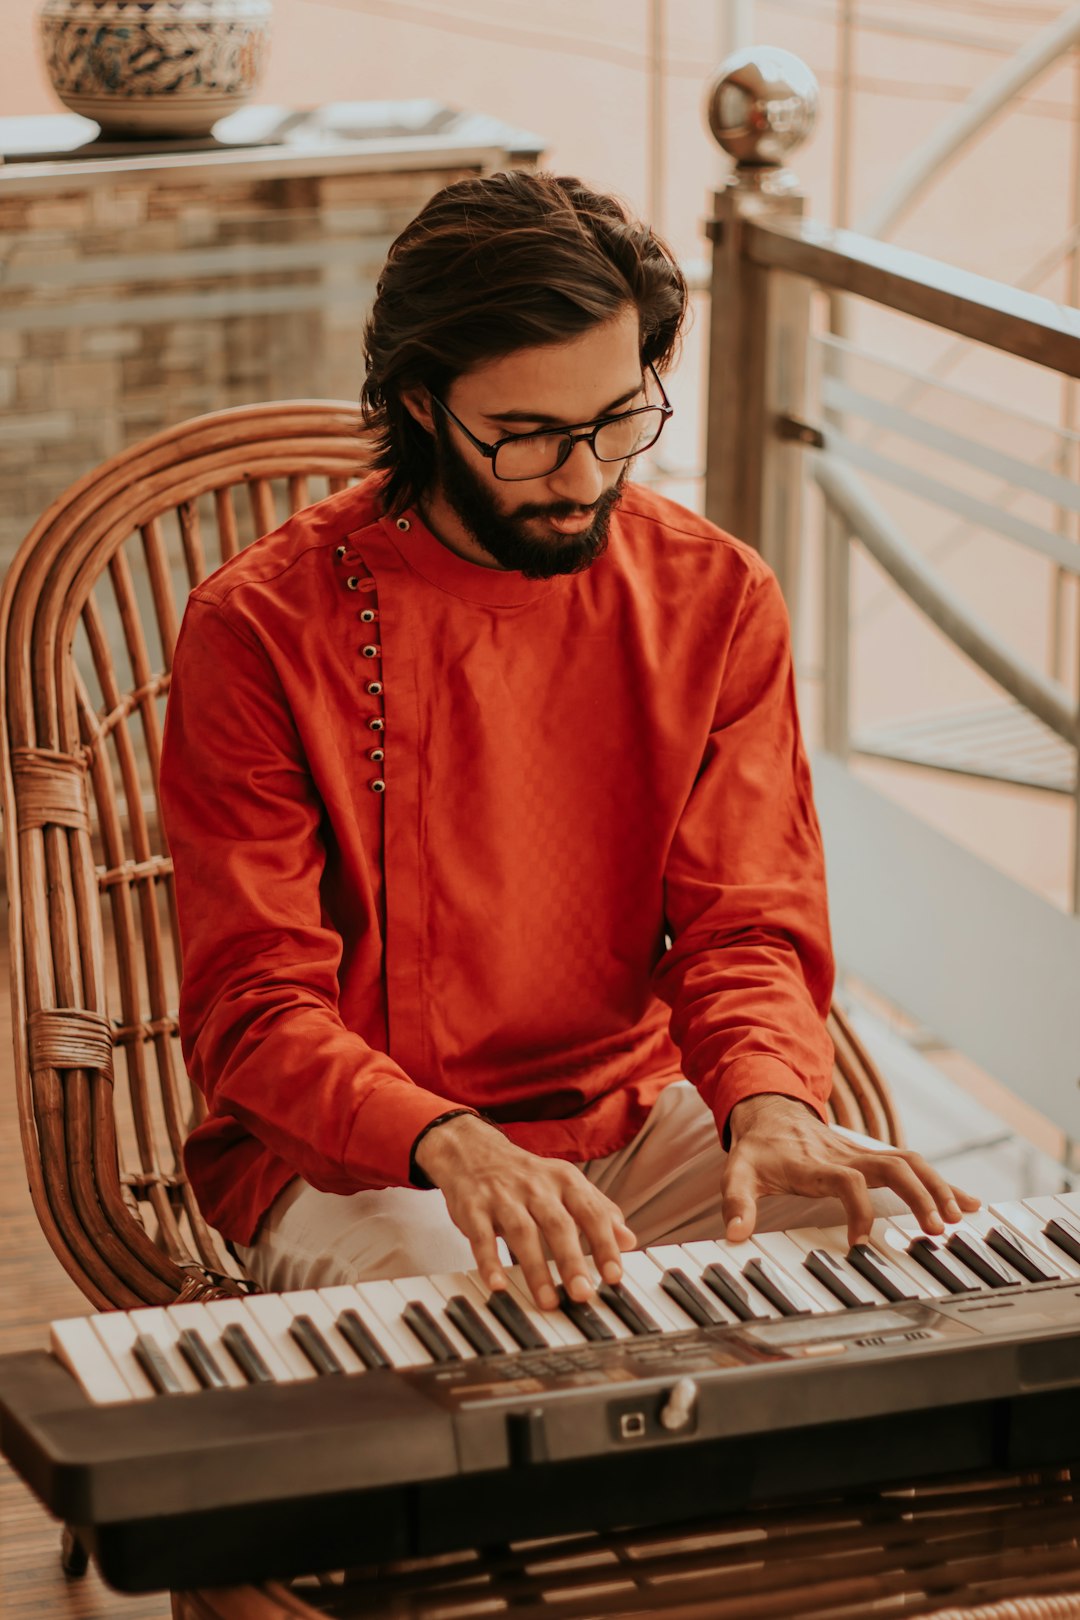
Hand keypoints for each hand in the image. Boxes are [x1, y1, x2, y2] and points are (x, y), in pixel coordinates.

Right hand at [413, 1114, 635, 1310]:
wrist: (472, 1151)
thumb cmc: (526, 1177)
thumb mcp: (565, 1184)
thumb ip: (597, 1209)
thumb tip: (628, 1239)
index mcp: (564, 1180)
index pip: (591, 1212)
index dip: (605, 1244)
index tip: (614, 1276)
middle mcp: (536, 1186)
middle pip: (558, 1224)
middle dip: (571, 1261)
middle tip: (583, 1294)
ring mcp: (503, 1197)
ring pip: (522, 1233)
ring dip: (535, 1269)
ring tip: (548, 1301)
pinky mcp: (473, 1209)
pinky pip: (481, 1237)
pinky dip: (489, 1261)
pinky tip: (497, 1285)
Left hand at [723, 1093, 980, 1245]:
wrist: (770, 1112)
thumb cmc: (759, 1149)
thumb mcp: (738, 1173)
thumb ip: (737, 1203)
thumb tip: (735, 1237)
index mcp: (817, 1164)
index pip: (847, 1182)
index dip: (857, 1211)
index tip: (859, 1244)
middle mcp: (847, 1156)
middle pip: (894, 1166)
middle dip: (919, 1195)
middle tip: (937, 1229)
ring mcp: (864, 1155)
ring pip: (911, 1163)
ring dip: (938, 1187)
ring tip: (960, 1219)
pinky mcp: (874, 1158)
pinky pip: (914, 1166)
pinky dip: (943, 1184)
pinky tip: (969, 1203)